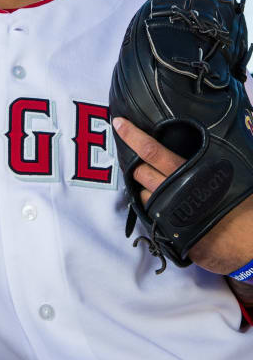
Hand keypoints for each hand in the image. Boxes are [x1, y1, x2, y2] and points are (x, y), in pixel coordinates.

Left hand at [113, 117, 252, 274]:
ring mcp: (170, 215)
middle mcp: (175, 192)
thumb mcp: (230, 171)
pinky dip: (155, 211)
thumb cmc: (246, 203)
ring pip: (142, 196)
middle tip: (147, 164)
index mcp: (189, 173)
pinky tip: (168, 207)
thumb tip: (204, 135)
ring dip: (146, 190)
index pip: (152, 151)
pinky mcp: (171, 235)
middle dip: (138, 167)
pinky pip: (152, 219)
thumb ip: (211, 156)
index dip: (133, 136)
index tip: (118, 124)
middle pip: (140, 173)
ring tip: (164, 188)